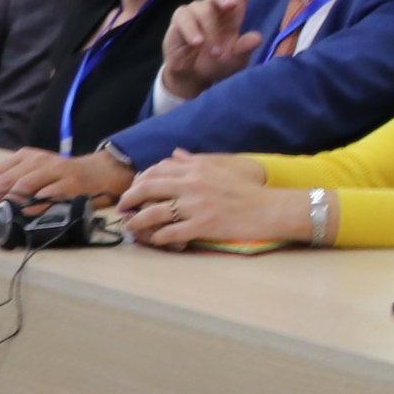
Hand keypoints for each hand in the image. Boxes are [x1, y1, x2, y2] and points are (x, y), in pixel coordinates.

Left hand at [0, 145, 130, 212]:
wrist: (102, 172)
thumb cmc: (65, 176)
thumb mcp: (38, 172)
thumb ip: (17, 183)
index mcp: (25, 157)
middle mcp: (38, 161)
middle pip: (6, 180)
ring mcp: (55, 172)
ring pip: (24, 186)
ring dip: (7, 204)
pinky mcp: (71, 184)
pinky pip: (48, 196)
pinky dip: (34, 207)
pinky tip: (23, 217)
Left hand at [114, 155, 304, 250]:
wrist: (269, 209)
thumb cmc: (247, 190)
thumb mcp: (221, 168)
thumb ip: (194, 161)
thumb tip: (175, 154)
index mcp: (196, 169)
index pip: (156, 170)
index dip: (139, 180)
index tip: (133, 189)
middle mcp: (192, 184)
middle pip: (147, 188)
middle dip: (129, 199)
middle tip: (123, 208)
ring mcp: (195, 206)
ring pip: (153, 213)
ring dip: (137, 222)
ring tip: (132, 228)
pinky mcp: (202, 225)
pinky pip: (170, 232)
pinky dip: (158, 238)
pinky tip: (156, 240)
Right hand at [161, 0, 255, 98]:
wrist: (193, 76)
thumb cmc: (218, 63)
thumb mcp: (235, 60)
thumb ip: (244, 49)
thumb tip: (256, 37)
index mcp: (233, 14)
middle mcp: (215, 8)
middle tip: (233, 7)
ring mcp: (195, 12)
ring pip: (203, 9)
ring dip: (210, 30)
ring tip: (214, 52)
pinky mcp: (179, 20)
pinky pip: (184, 17)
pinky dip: (192, 30)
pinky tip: (197, 43)